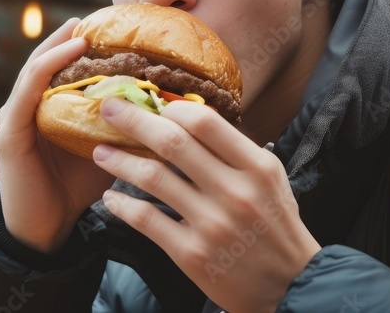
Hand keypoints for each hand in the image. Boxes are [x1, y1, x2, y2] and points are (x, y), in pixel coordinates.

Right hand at [0, 18, 114, 253]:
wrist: (47, 228)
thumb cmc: (77, 186)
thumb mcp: (107, 146)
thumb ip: (124, 123)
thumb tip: (166, 103)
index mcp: (48, 107)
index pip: (62, 65)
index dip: (80, 43)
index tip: (108, 25)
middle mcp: (27, 107)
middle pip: (47, 59)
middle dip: (69, 36)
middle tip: (94, 17)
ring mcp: (14, 117)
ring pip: (36, 69)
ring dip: (58, 46)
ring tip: (82, 29)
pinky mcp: (10, 134)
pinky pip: (27, 93)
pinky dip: (47, 68)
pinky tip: (69, 54)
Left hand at [92, 98, 320, 312]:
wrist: (289, 286)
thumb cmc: (276, 226)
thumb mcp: (270, 180)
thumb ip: (235, 151)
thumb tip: (190, 120)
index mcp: (256, 167)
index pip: (206, 122)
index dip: (173, 108)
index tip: (153, 104)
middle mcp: (234, 191)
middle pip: (172, 142)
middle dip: (133, 120)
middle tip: (109, 108)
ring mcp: (211, 223)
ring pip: (152, 178)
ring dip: (119, 160)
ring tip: (99, 152)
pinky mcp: (191, 254)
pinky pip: (146, 220)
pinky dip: (122, 206)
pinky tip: (110, 198)